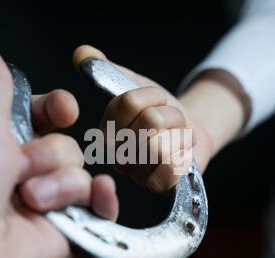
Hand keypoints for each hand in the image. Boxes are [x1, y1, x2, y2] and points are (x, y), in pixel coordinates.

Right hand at [73, 45, 213, 192]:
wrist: (192, 129)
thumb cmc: (162, 110)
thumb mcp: (137, 85)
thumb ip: (108, 70)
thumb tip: (82, 54)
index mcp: (106, 131)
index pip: (128, 102)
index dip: (152, 96)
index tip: (157, 101)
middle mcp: (116, 157)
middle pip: (150, 121)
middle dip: (170, 114)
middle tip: (170, 121)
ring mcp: (137, 175)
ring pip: (162, 143)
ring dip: (180, 133)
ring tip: (177, 136)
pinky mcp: (159, 187)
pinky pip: (171, 167)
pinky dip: (183, 152)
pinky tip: (181, 153)